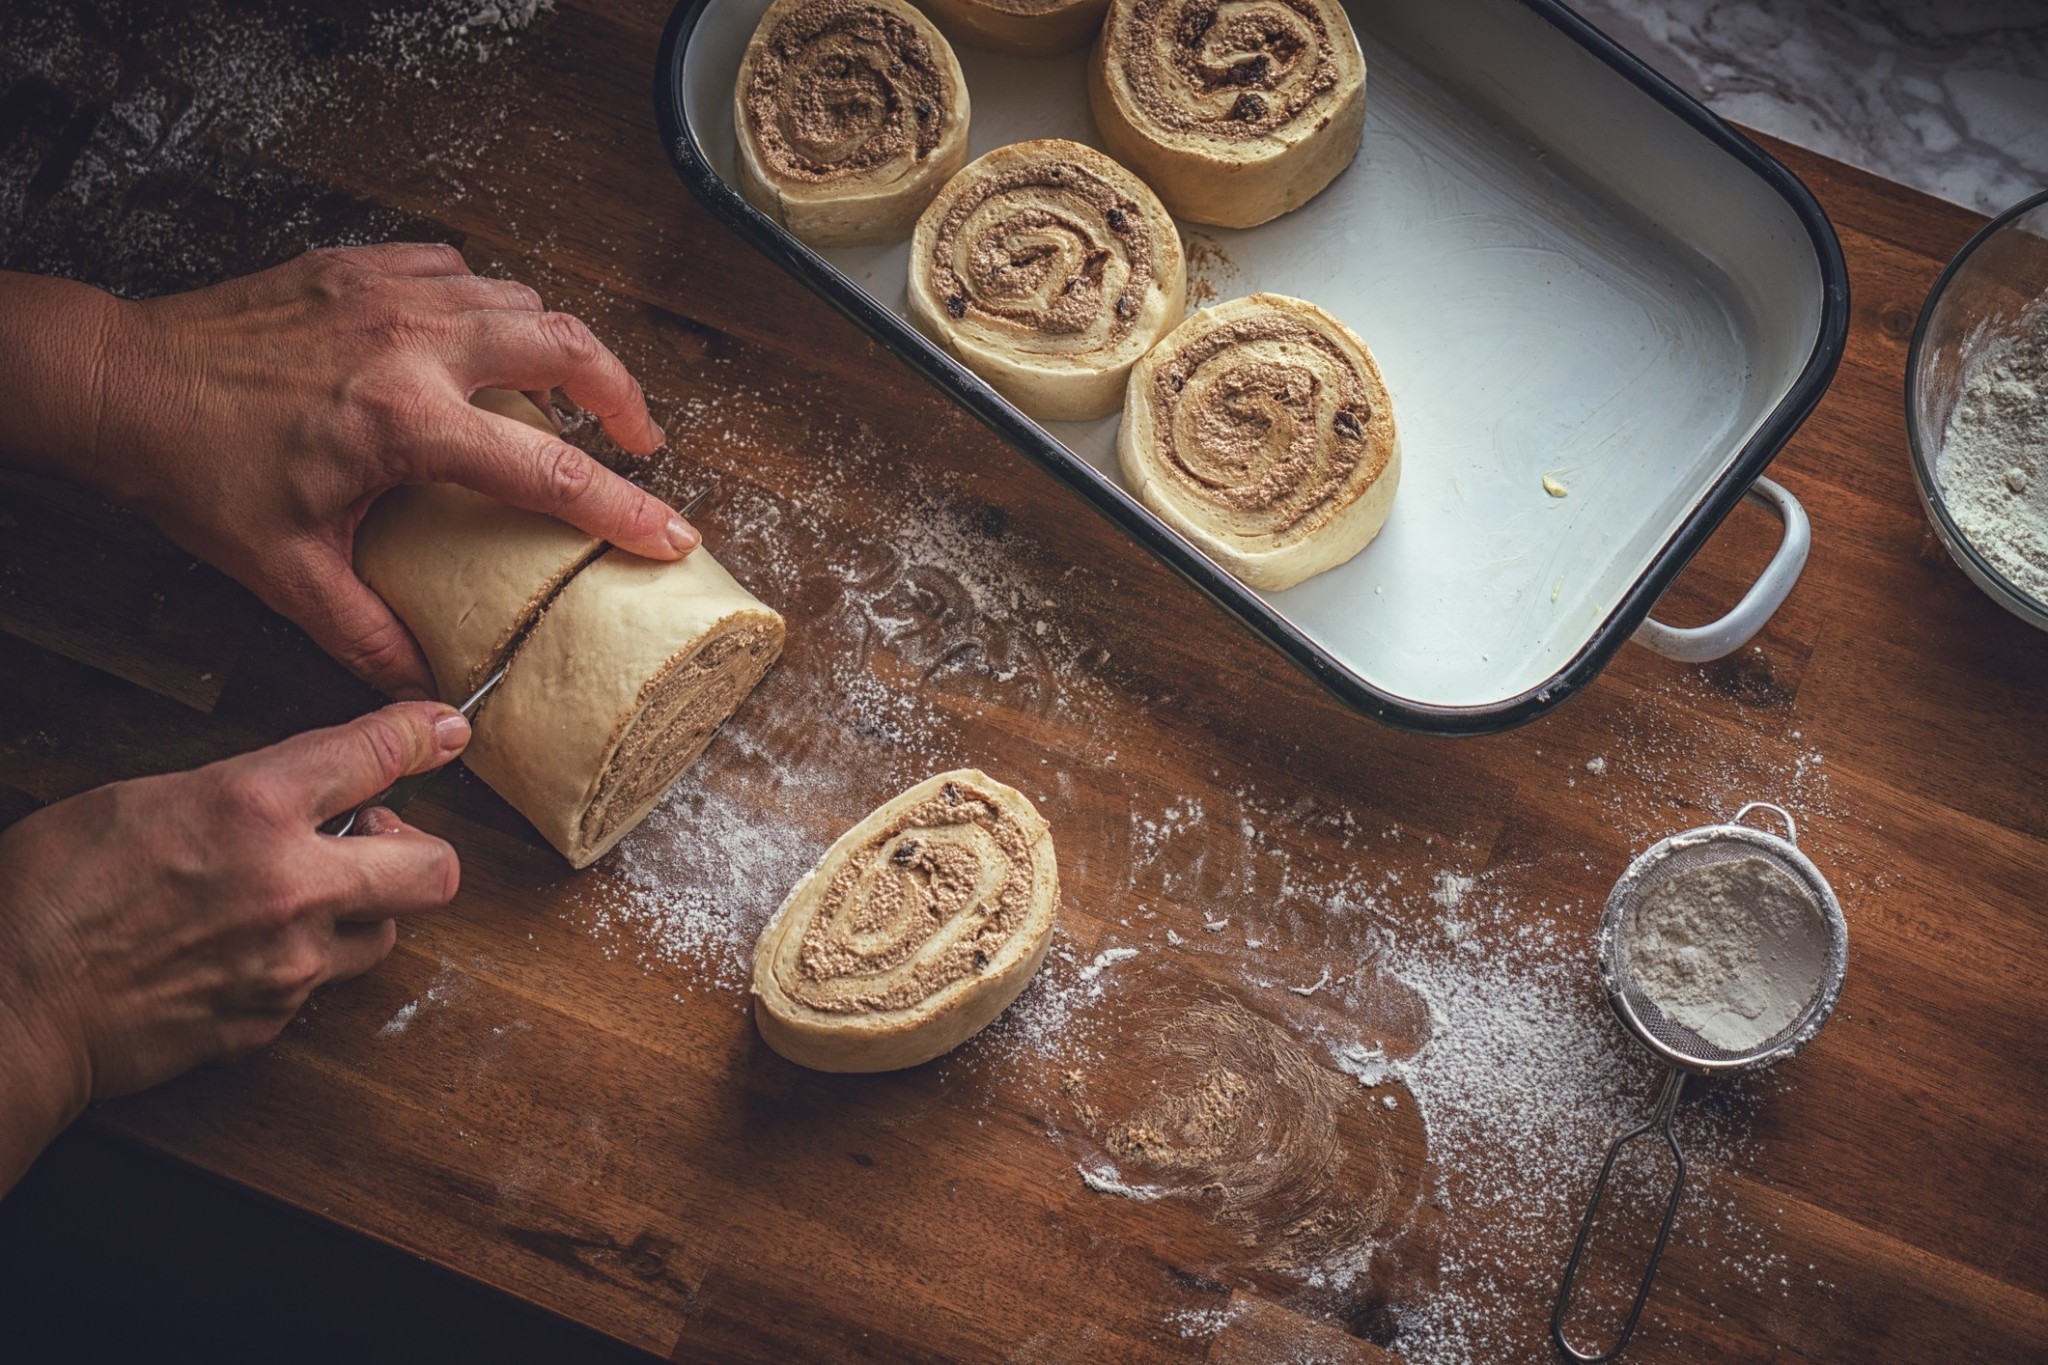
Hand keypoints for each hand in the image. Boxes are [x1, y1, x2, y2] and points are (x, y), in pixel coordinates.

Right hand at [0, 702, 468, 1190]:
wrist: (11, 1006)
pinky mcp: (272, 1020)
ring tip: (302, 898)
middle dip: (419, 849)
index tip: (443, 731)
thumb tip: (296, 787)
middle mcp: (291, 885)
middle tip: (370, 839)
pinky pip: (322, 985)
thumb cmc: (50, 893)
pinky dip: (302, 964)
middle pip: (436, 869)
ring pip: (387, 934)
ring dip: (362, 912)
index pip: (376, 753)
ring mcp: (289, 963)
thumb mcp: (141, 799)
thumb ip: (240, 791)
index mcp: (250, 807)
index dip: (422, 734)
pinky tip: (248, 950)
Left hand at [4, 246, 693, 696]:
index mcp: (406, 424)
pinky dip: (489, 304)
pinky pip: (459, 269)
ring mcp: (389, 293)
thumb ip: (366, 632)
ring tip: (569, 390)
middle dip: (623, 392)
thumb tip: (425, 683)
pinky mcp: (360, 266)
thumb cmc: (198, 472)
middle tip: (640, 437)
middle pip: (566, 344)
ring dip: (559, 345)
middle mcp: (413, 344)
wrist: (121, 383)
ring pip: (520, 298)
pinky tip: (481, 340)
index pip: (547, 469)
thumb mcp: (286, 571)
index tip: (672, 533)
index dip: (624, 509)